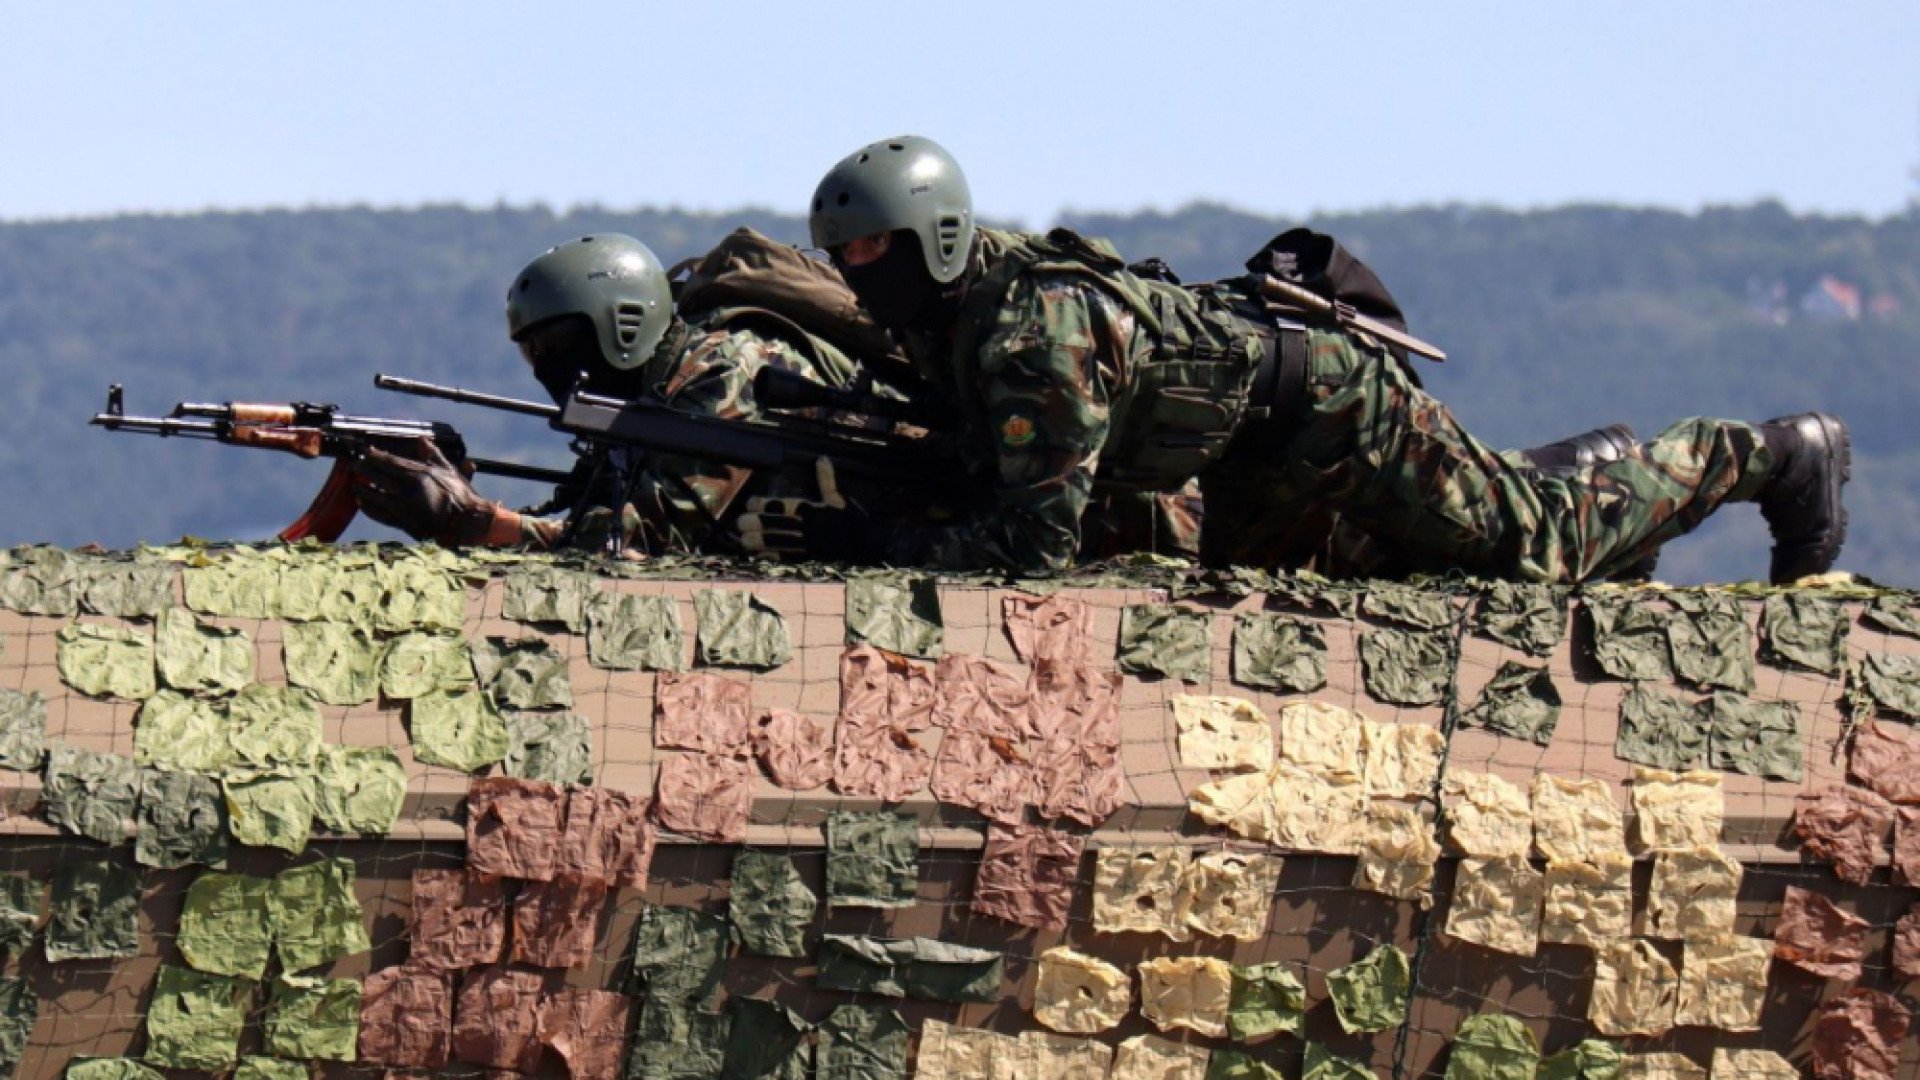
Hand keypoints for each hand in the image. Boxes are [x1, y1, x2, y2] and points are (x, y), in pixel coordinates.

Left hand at [350, 438, 503, 544]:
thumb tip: (422, 440)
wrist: (466, 523)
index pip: (390, 462)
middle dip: (364, 469)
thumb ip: (433, 455)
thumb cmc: (461, 496)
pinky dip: (369, 508)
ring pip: (375, 496)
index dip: (375, 456)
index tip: (365, 451)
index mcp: (420, 475)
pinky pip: (380, 514)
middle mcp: (409, 490)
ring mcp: (404, 507)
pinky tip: (363, 503)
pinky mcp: (404, 523)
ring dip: (363, 489)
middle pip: (378, 477)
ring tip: (356, 484)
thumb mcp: (449, 471)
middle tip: (356, 464)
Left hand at [737, 457, 875, 561]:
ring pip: (777, 542)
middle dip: (756, 523)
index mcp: (810, 510)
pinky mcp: (807, 559)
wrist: (865, 546)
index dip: (764, 505)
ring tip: (743, 541)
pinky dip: (772, 558)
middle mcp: (804, 527)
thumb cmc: (850, 521)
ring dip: (758, 542)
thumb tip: (822, 458)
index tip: (751, 503)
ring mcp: (805, 544)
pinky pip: (786, 558)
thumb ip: (827, 480)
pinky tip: (759, 556)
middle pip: (775, 524)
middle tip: (740, 522)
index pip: (782, 505)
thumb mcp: (839, 499)